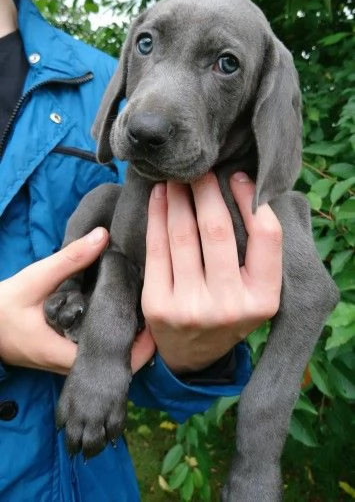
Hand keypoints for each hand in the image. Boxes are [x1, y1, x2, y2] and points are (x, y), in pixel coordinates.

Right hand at [0, 228, 154, 375]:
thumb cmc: (4, 306)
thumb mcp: (36, 278)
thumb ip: (69, 259)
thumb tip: (103, 236)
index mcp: (64, 354)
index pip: (111, 362)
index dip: (138, 347)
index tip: (155, 322)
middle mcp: (70, 365)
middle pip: (114, 361)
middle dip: (137, 341)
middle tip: (155, 311)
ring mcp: (68, 363)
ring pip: (106, 357)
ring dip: (125, 337)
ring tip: (145, 310)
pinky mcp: (65, 353)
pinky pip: (95, 349)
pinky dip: (110, 334)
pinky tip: (123, 314)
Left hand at [142, 172, 281, 372]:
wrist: (192, 355)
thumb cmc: (228, 311)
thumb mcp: (256, 290)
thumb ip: (257, 250)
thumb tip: (243, 187)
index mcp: (264, 299)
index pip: (266, 235)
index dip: (250, 198)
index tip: (237, 176)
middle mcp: (229, 305)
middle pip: (218, 230)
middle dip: (206, 190)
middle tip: (200, 170)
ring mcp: (190, 307)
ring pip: (183, 234)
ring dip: (178, 197)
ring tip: (177, 177)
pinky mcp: (157, 305)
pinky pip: (156, 247)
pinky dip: (158, 216)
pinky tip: (160, 197)